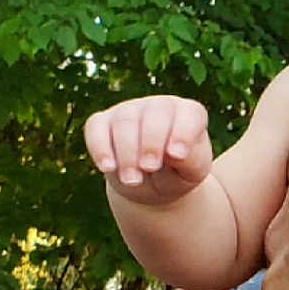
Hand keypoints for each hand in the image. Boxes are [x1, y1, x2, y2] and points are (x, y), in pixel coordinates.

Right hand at [83, 96, 214, 205]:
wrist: (153, 183)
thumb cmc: (178, 173)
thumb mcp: (192, 172)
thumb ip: (190, 161)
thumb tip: (173, 153)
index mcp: (188, 114)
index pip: (190, 113)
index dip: (183, 132)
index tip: (176, 156)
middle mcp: (159, 106)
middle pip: (154, 114)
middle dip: (150, 143)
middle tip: (149, 168)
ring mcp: (129, 111)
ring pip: (125, 121)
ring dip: (127, 153)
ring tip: (132, 180)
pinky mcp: (103, 122)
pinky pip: (96, 127)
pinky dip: (100, 147)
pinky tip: (107, 168)